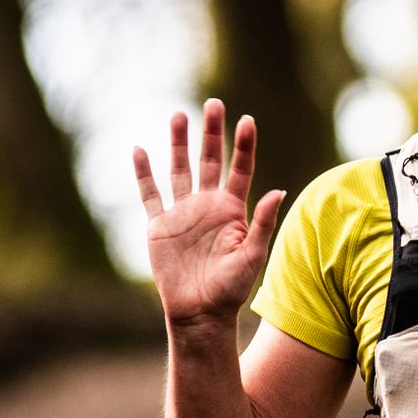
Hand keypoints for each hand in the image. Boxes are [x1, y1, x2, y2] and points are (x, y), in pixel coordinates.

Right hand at [135, 98, 286, 328]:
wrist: (199, 313)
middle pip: (209, 160)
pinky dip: (144, 173)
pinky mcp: (159, 226)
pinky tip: (140, 150)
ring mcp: (182, 213)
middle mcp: (207, 206)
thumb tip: (277, 191)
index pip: (239, 169)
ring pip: (179, 170)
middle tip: (213, 104)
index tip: (247, 121)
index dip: (243, 145)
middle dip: (211, 133)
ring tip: (179, 115)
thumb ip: (262, 223)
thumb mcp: (252, 256)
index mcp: (232, 210)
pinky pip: (150, 194)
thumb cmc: (231, 289)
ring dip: (178, 143)